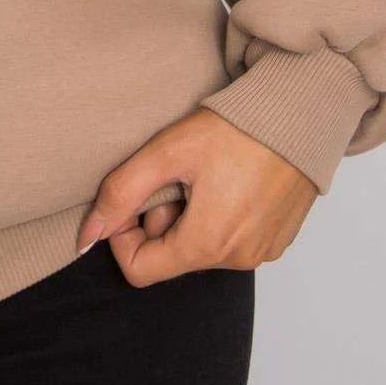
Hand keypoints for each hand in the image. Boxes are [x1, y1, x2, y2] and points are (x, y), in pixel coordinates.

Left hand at [75, 105, 318, 286]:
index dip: (123, 235)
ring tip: (206, 175)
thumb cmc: (235, 129)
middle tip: (176, 176)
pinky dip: (220, 217)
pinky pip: (231, 241)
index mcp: (207, 244)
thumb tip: (86, 237)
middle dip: (161, 219)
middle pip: (171, 257)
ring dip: (190, 217)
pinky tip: (229, 180)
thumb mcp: (166, 152)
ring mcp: (262, 253)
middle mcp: (238, 259)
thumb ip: (119, 193)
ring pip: (200, 249)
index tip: (132, 199)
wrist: (298, 114)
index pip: (139, 271)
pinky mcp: (277, 241)